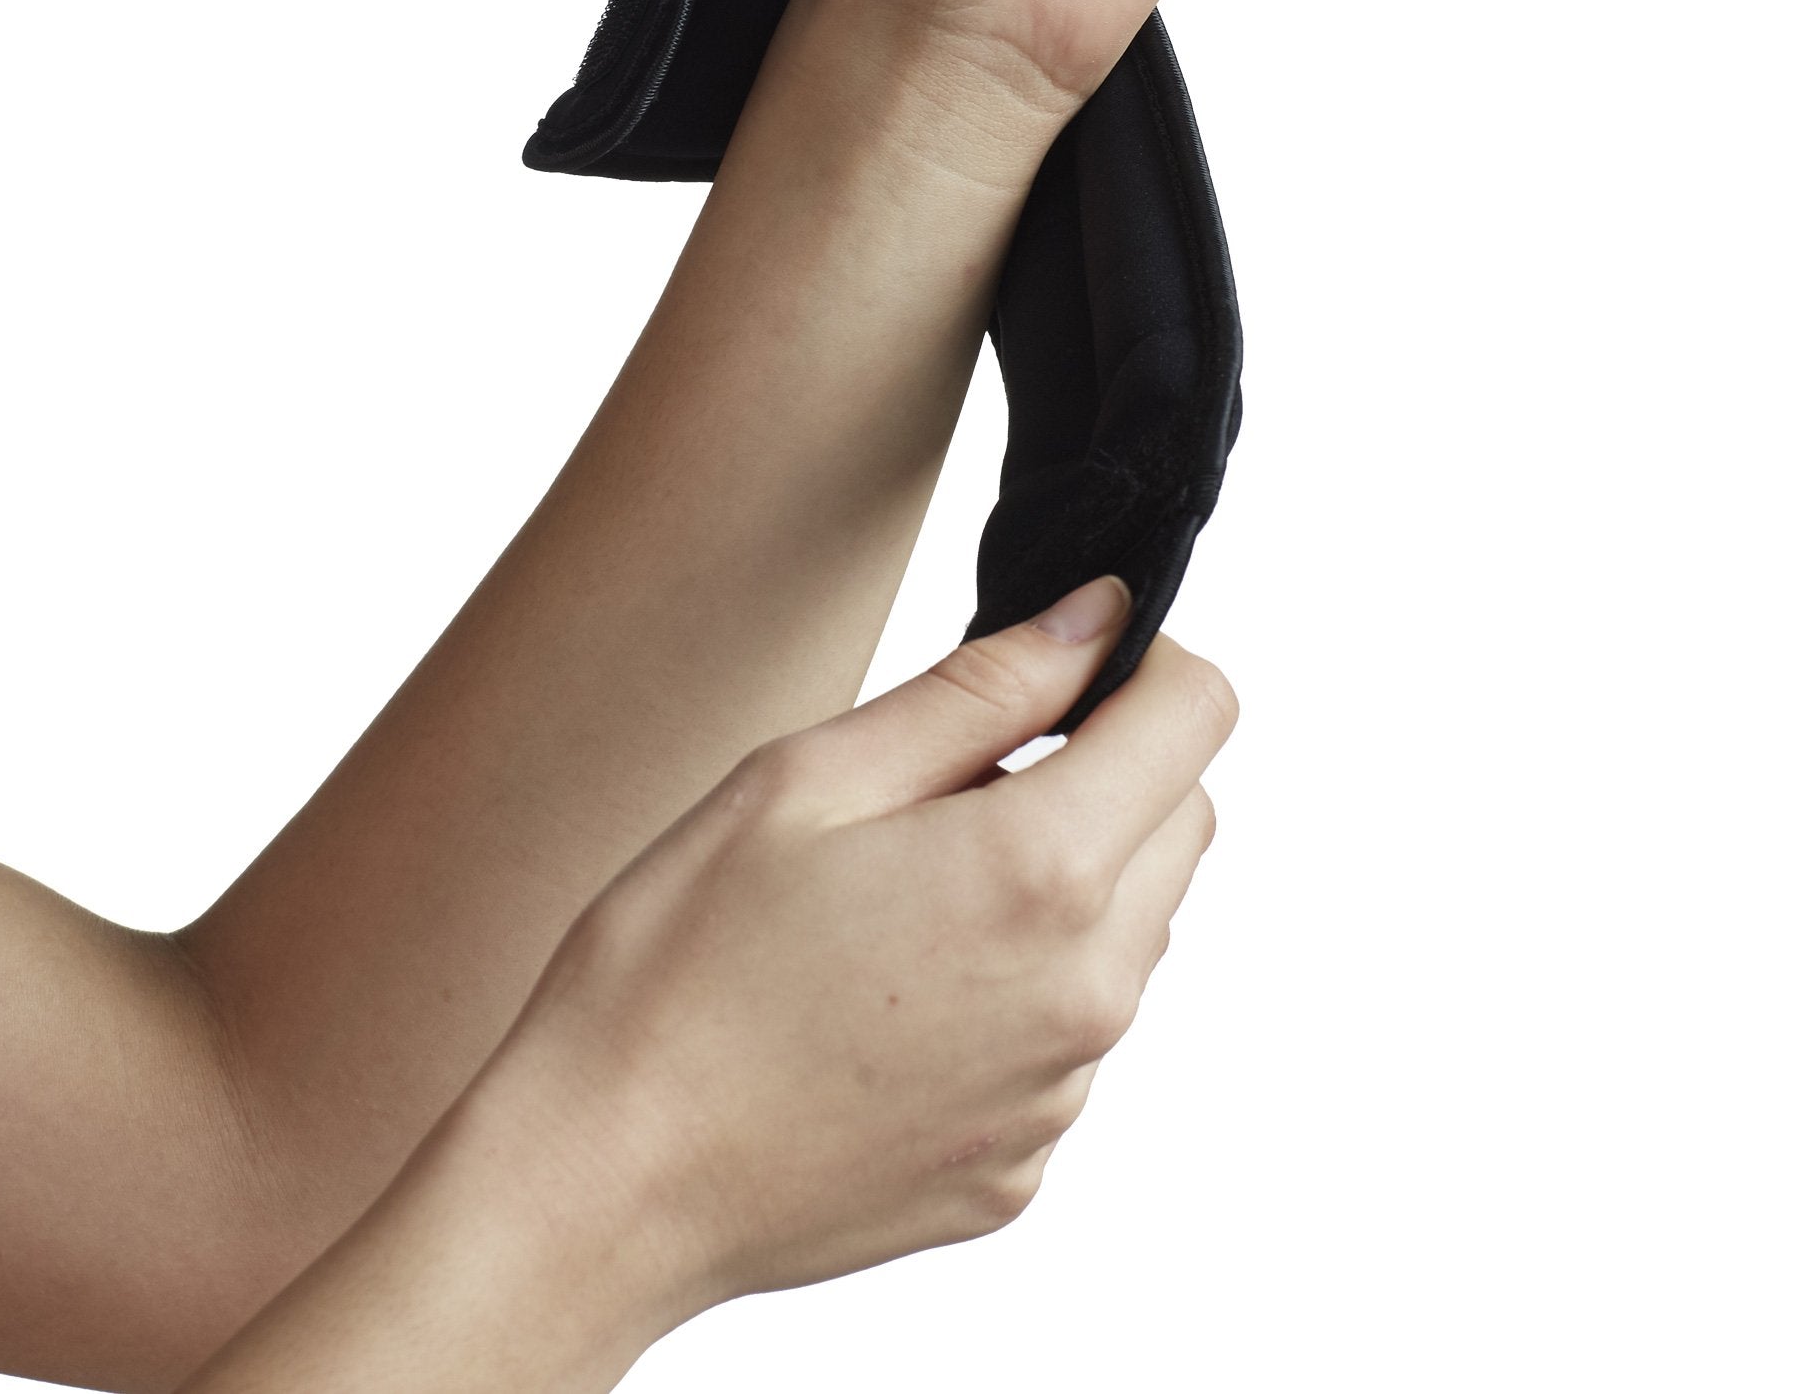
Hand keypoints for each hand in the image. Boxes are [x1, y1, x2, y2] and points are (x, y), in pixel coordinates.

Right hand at [464, 573, 1234, 1314]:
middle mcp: (1087, 992)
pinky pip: (1068, 1039)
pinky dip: (1016, 992)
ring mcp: (1060, 1096)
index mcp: (1042, 870)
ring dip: (1064, 884)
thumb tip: (1099, 618)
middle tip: (959, 778)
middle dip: (1109, 770)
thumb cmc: (679, 963)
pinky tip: (887, 995)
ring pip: (1131, 933)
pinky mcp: (1022, 1169)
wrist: (602, 1184)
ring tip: (903, 895)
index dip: (1144, 663)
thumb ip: (984, 687)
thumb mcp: (813, 774)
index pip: (1199, 715)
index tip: (1066, 668)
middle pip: (1183, 822)